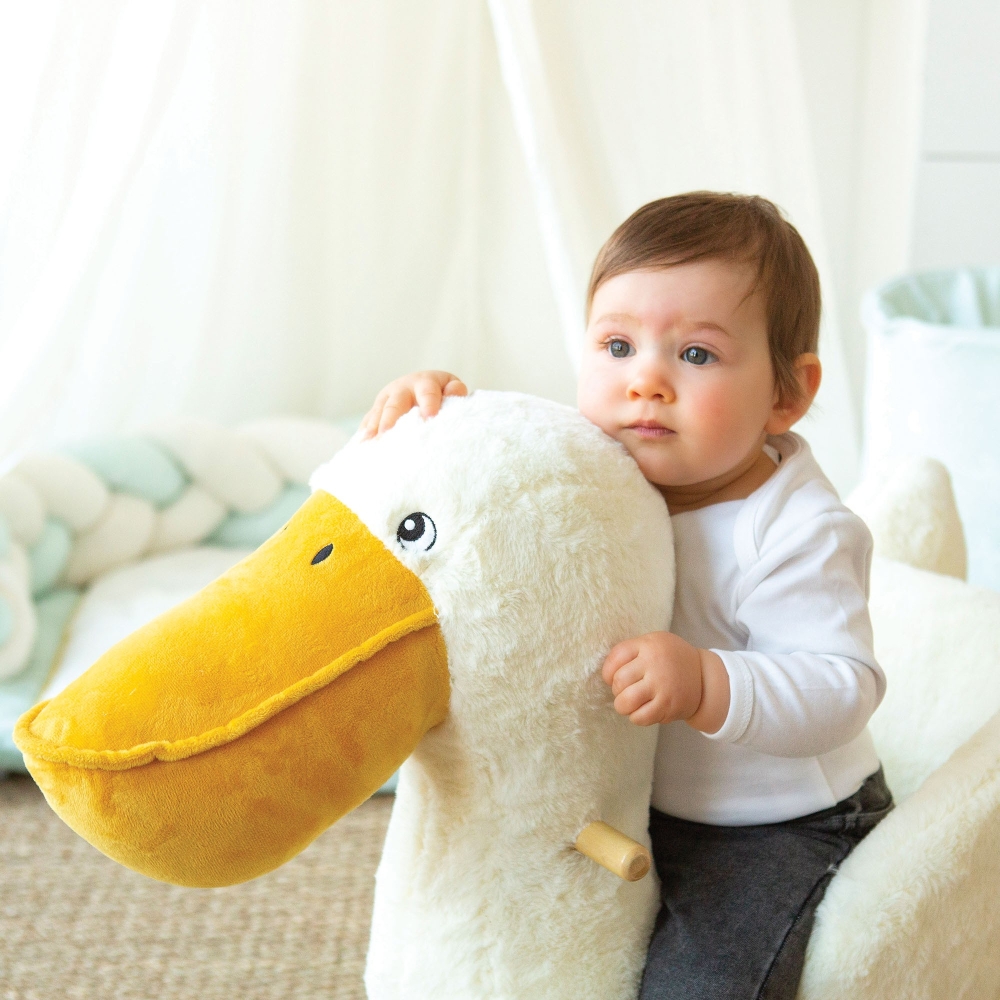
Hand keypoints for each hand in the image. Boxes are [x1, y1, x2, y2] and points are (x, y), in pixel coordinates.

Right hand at [361, 371, 467, 437]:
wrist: (420, 385)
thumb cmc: (440, 391)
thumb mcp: (450, 385)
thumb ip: (455, 389)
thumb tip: (455, 392)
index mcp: (424, 382)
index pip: (427, 392)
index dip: (428, 403)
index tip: (429, 417)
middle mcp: (402, 388)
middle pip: (395, 404)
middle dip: (391, 418)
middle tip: (388, 433)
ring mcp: (386, 399)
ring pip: (378, 413)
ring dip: (374, 428)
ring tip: (372, 443)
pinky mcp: (376, 409)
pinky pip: (368, 421)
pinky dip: (365, 433)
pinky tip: (362, 446)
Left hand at [601, 632, 729, 732]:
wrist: (705, 676)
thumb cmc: (670, 659)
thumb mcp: (653, 643)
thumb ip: (631, 652)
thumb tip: (606, 675)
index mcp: (648, 645)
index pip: (615, 658)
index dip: (608, 672)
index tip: (613, 677)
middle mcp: (654, 663)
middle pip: (619, 681)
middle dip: (617, 690)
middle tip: (626, 690)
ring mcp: (662, 686)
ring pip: (625, 702)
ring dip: (622, 705)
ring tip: (629, 702)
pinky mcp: (668, 706)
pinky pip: (640, 717)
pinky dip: (635, 717)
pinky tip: (642, 711)